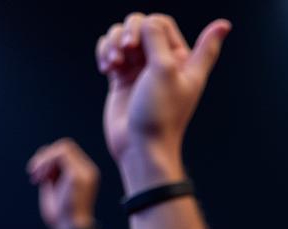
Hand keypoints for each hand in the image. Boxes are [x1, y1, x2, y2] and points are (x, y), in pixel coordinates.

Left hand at [26, 139, 99, 228]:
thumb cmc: (61, 215)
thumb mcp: (55, 187)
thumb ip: (53, 171)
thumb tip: (45, 154)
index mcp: (86, 175)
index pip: (67, 153)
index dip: (49, 159)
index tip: (38, 177)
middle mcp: (90, 172)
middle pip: (66, 146)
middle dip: (45, 157)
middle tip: (35, 175)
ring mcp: (86, 173)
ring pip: (63, 147)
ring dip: (45, 159)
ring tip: (37, 176)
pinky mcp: (78, 175)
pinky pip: (60, 153)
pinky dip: (46, 162)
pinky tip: (41, 178)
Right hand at [96, 12, 230, 188]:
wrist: (140, 147)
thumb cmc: (159, 115)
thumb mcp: (165, 70)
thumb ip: (157, 38)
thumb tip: (147, 22)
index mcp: (182, 62)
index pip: (163, 23)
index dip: (151, 26)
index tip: (145, 44)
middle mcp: (163, 64)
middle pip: (140, 25)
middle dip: (129, 31)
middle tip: (127, 49)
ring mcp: (141, 70)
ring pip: (121, 36)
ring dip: (113, 42)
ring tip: (114, 63)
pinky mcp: (122, 78)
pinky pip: (109, 50)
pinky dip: (104, 52)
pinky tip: (106, 69)